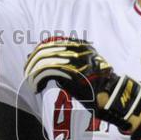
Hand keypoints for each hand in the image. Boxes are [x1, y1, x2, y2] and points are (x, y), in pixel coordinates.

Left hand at [23, 37, 140, 130]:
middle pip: (45, 50)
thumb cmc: (100, 86)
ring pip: (43, 61)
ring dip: (33, 73)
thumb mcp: (88, 67)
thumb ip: (71, 62)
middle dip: (32, 62)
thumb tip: (49, 61)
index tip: (31, 60)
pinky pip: (45, 72)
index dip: (39, 51)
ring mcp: (73, 60)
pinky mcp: (69, 73)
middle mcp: (77, 50)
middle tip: (27, 74)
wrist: (113, 96)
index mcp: (81, 46)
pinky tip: (38, 88)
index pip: (53, 42)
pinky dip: (37, 80)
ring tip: (32, 84)